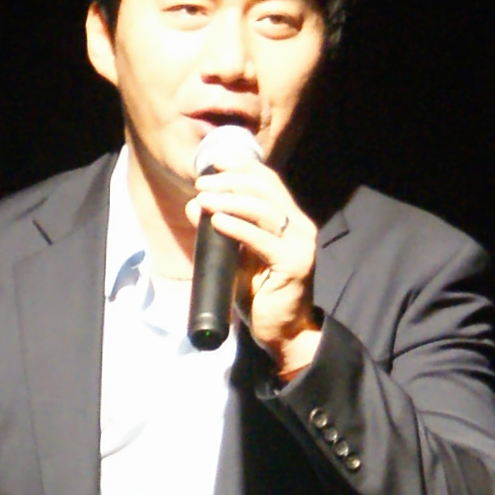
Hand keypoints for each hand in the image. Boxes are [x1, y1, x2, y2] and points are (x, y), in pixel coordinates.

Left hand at [185, 155, 321, 378]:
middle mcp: (300, 227)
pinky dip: (238, 227)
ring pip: (265, 209)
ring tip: (203, 199)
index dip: (242, 167)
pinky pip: (263, 240)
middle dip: (230, 181)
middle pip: (265, 190)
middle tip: (202, 184)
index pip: (268, 181)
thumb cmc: (259, 295)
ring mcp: (300, 245)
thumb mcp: (234, 257)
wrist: (283, 333)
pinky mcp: (294, 265)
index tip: (214, 160)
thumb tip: (193, 204)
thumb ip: (219, 231)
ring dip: (230, 200)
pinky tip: (217, 221)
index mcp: (289, 220)